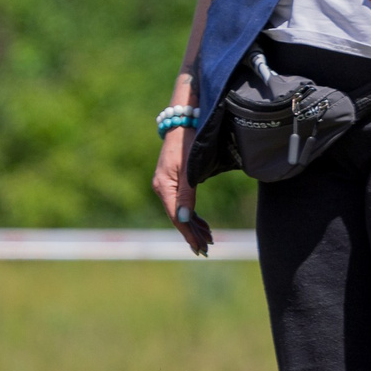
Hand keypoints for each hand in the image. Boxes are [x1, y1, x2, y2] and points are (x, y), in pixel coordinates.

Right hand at [153, 126, 212, 257]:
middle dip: (192, 234)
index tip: (199, 247)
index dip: (188, 233)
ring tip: (207, 240)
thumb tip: (182, 220)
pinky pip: (181, 203)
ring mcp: (166, 185)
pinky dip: (191, 215)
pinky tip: (200, 225)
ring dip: (193, 227)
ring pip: (180, 212)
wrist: (182, 121)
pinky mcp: (172, 181)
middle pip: (178, 218)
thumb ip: (186, 195)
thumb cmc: (187, 142)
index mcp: (164, 187)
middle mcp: (162, 188)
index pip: (176, 217)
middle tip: (206, 250)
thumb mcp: (189, 169)